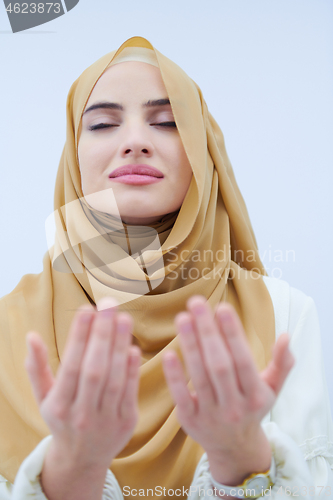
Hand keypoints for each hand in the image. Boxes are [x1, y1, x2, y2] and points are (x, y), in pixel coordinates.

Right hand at [25, 298, 139, 499]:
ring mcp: (106, 421)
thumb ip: (36, 366)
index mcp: (59, 406)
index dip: (79, 337)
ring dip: (120, 347)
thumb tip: (31, 335)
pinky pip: (130, 393)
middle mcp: (81, 415)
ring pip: (115, 379)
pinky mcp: (127, 423)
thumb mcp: (44, 396)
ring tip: (124, 318)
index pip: (70, 366)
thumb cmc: (62, 418)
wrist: (82, 459)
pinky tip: (132, 347)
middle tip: (108, 305)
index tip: (86, 308)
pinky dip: (132, 370)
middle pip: (94, 370)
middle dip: (102, 334)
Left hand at [162, 295, 293, 484]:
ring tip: (182, 318)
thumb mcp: (272, 387)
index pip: (243, 360)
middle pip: (219, 365)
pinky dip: (175, 376)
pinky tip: (169, 353)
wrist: (234, 447)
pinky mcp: (190, 420)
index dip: (232, 334)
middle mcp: (234, 407)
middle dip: (207, 331)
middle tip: (196, 302)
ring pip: (199, 376)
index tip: (222, 307)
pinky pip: (181, 396)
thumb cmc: (252, 406)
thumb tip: (285, 336)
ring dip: (190, 345)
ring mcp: (211, 415)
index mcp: (256, 396)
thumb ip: (282, 363)